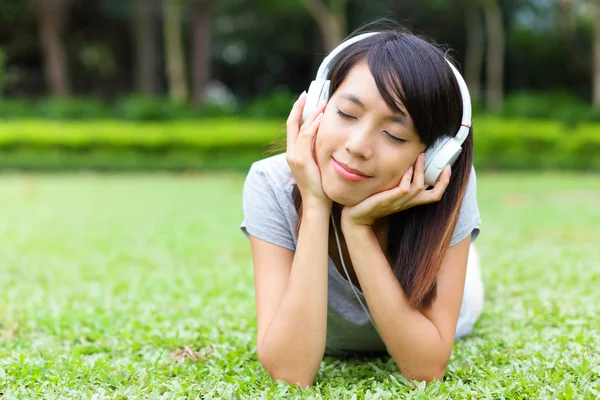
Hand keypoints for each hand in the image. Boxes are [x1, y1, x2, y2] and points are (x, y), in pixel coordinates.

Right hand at [286, 92, 330, 208]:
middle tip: (306, 94)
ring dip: (311, 115)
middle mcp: (290, 153)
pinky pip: (306, 138)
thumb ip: (317, 151)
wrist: (316, 203)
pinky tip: (321, 118)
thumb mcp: (317, 165)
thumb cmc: (320, 186)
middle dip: (299, 107)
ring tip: (322, 104)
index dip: (297, 112)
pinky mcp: (301, 160)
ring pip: (300, 129)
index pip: (293, 128)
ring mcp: (294, 157)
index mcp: (293, 154)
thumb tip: (325, 137)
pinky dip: (313, 126)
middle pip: (292, 124)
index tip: (304, 100)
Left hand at [341, 153, 451, 226]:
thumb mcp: (389, 191)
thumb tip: (406, 165)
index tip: (448, 168)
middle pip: (433, 194)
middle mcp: (407, 203)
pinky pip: (403, 189)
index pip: (434, 195)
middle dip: (439, 178)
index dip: (444, 183)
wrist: (356, 217)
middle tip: (434, 159)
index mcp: (410, 201)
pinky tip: (405, 169)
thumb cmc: (371, 202)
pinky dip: (407, 178)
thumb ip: (399, 182)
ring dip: (419, 171)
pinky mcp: (388, 200)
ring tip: (419, 157)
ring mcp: (398, 203)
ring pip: (417, 188)